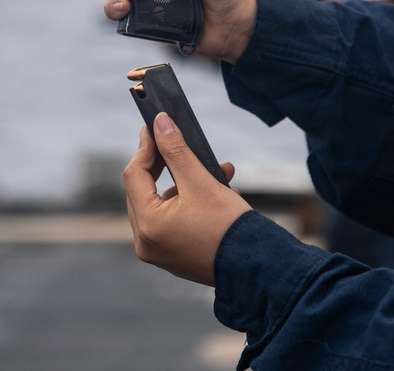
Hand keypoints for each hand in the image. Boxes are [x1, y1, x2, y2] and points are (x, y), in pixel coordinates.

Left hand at [124, 112, 251, 285]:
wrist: (259, 269)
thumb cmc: (230, 227)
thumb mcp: (202, 182)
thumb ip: (177, 151)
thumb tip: (160, 123)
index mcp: (148, 225)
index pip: (134, 175)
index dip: (145, 147)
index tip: (155, 126)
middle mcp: (146, 243)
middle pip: (144, 190)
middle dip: (167, 164)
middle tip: (176, 141)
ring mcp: (159, 252)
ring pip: (162, 204)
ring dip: (186, 183)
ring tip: (220, 171)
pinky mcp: (173, 256)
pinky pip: (173, 220)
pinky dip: (191, 202)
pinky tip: (221, 193)